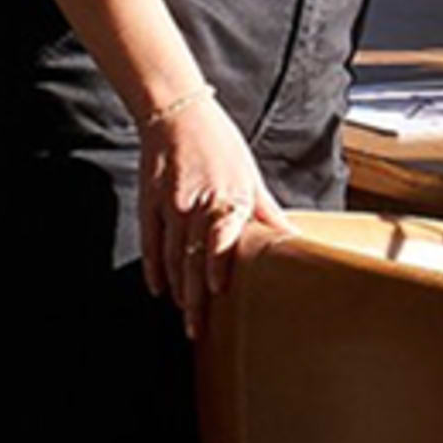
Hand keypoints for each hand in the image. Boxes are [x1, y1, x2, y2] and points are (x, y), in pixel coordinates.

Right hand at [137, 82, 287, 334]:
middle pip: (193, 257)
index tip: (216, 293)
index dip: (216, 266)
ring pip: (172, 255)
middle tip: (198, 329)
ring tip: (184, 315)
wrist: (176, 113)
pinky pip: (150, 241)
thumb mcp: (249, 174)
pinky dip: (154, 267)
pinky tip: (158, 288)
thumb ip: (267, 211)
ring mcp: (170, 204)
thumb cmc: (219, 143)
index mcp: (227, 195)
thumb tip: (292, 237)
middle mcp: (197, 202)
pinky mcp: (150, 202)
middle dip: (195, 297)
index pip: (220, 238)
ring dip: (178, 287)